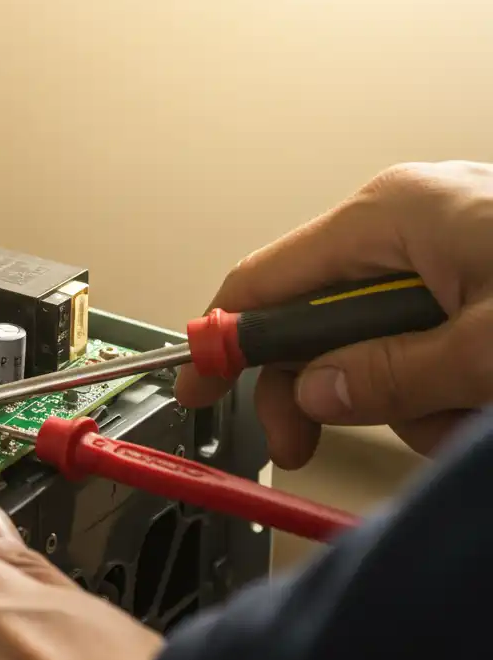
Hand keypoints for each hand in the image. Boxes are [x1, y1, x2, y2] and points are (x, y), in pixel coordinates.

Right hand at [177, 162, 492, 466]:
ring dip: (408, 399)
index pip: (265, 281)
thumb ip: (393, 376)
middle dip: (321, 392)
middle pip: (318, 320)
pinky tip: (482, 399)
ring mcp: (450, 247)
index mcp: (393, 214)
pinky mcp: (480, 274)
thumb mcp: (487, 348)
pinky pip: (426, 338)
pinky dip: (447, 383)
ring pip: (379, 343)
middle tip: (301, 445)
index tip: (195, 385)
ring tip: (464, 416)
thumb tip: (316, 393)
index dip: (220, 341)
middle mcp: (412, 223)